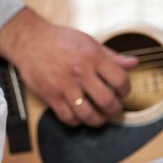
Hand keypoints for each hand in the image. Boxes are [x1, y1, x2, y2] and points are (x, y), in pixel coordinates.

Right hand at [0, 8, 137, 126]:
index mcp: (92, 57)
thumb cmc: (58, 40)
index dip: (126, 90)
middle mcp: (80, 72)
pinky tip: (78, 117)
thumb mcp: (88, 41)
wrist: (29, 40)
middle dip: (115, 110)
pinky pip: (67, 117)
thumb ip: (111, 56)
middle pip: (107, 101)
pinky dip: (76, 122)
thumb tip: (133, 63)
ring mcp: (64, 86)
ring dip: (98, 121)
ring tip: (100, 118)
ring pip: (88, 114)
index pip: (120, 80)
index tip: (123, 92)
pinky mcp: (50, 96)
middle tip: (115, 110)